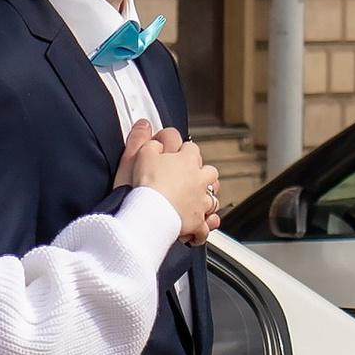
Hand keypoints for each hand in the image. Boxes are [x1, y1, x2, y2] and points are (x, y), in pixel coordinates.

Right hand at [121, 120, 219, 243]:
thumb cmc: (145, 185)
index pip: (191, 148)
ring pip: (213, 198)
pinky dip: (203, 227)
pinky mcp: (198, 223)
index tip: (173, 155)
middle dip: (202, 174)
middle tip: (187, 179)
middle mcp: (200, 180)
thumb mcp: (140, 154)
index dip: (182, 151)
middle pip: (210, 172)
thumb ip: (145, 139)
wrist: (149, 214)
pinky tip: (196, 228)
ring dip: (206, 200)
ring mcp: (202, 203)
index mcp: (187, 161)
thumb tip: (146, 125)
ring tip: (194, 202)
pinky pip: (206, 226)